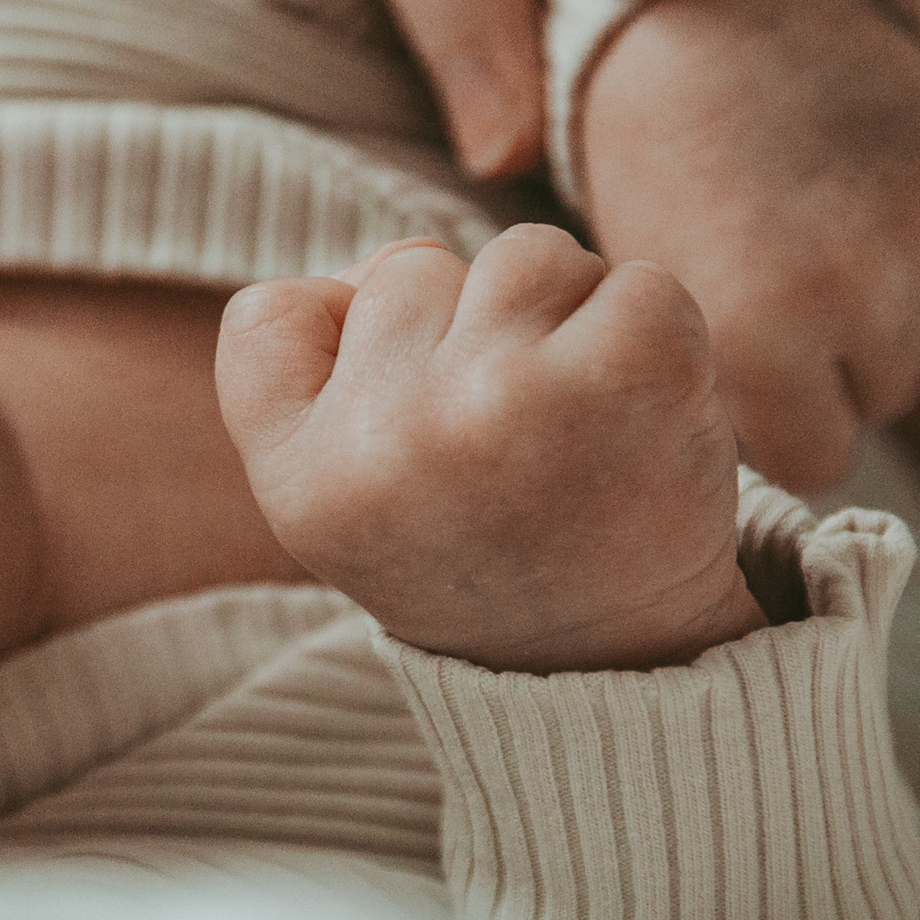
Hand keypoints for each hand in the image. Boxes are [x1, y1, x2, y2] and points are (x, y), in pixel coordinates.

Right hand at [217, 227, 765, 673]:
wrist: (618, 662)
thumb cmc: (473, 553)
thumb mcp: (333, 499)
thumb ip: (310, 379)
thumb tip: (398, 259)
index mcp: (303, 479)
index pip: (267, 315)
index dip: (333, 329)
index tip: (395, 410)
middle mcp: (391, 437)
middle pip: (411, 269)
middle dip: (465, 329)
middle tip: (504, 437)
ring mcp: (508, 400)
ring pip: (525, 257)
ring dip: (563, 318)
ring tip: (576, 417)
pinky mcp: (628, 372)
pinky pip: (632, 280)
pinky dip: (652, 333)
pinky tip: (641, 415)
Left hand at [578, 0, 919, 490]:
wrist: (702, 24)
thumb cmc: (652, 169)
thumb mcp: (660, 298)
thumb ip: (724, 383)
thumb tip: (769, 452)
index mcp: (755, 340)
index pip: (809, 463)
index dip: (773, 426)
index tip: (736, 378)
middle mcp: (854, 303)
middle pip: (872, 406)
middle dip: (828, 374)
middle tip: (773, 299)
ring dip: (881, 325)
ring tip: (809, 249)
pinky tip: (858, 219)